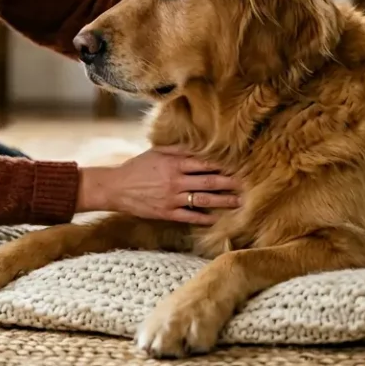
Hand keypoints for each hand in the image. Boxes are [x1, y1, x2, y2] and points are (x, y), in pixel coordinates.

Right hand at [77, 145, 241, 225]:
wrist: (116, 187)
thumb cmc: (137, 167)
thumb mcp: (157, 152)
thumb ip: (178, 150)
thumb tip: (200, 146)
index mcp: (174, 163)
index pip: (205, 163)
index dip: (224, 165)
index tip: (239, 165)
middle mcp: (176, 180)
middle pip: (209, 181)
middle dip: (230, 183)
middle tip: (247, 184)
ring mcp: (172, 198)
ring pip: (203, 200)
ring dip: (223, 201)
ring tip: (239, 201)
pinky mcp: (166, 212)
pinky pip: (189, 216)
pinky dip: (204, 218)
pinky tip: (216, 219)